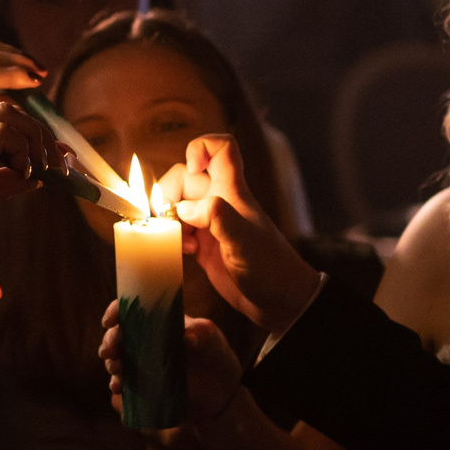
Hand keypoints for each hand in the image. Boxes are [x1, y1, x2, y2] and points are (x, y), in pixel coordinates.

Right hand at [0, 104, 61, 240]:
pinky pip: (6, 131)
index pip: (9, 123)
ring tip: (44, 168)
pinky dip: (22, 150)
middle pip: (14, 111)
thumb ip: (5, 183)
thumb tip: (36, 179)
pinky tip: (22, 172)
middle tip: (60, 165)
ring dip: (36, 138)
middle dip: (43, 135)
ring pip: (12, 113)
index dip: (37, 137)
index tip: (58, 159)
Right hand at [100, 311, 243, 422]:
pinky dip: (117, 383)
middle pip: (118, 334)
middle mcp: (147, 339)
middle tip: (110, 350)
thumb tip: (186, 337)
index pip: (132, 309)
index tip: (110, 320)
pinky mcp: (143, 383)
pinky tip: (119, 388)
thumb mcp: (213, 341)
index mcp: (160, 321)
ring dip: (110, 362)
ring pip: (116, 357)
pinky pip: (123, 381)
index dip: (116, 311)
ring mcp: (143, 362)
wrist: (221, 394)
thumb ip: (202, 334)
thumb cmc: (217, 357)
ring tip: (116, 370)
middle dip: (109, 340)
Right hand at [147, 135, 322, 330]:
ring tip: (180, 239)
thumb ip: (218, 218)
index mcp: (232, 192)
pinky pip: (180, 230)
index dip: (201, 148)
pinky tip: (187, 253)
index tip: (192, 171)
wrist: (280, 301)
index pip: (221, 148)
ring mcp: (212, 224)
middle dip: (169, 193)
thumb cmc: (269, 267)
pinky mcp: (205, 246)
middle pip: (185, 177)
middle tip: (169, 218)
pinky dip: (174, 238)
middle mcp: (220, 203)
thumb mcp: (244, 240)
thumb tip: (184, 209)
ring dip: (169, 219)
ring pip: (178, 205)